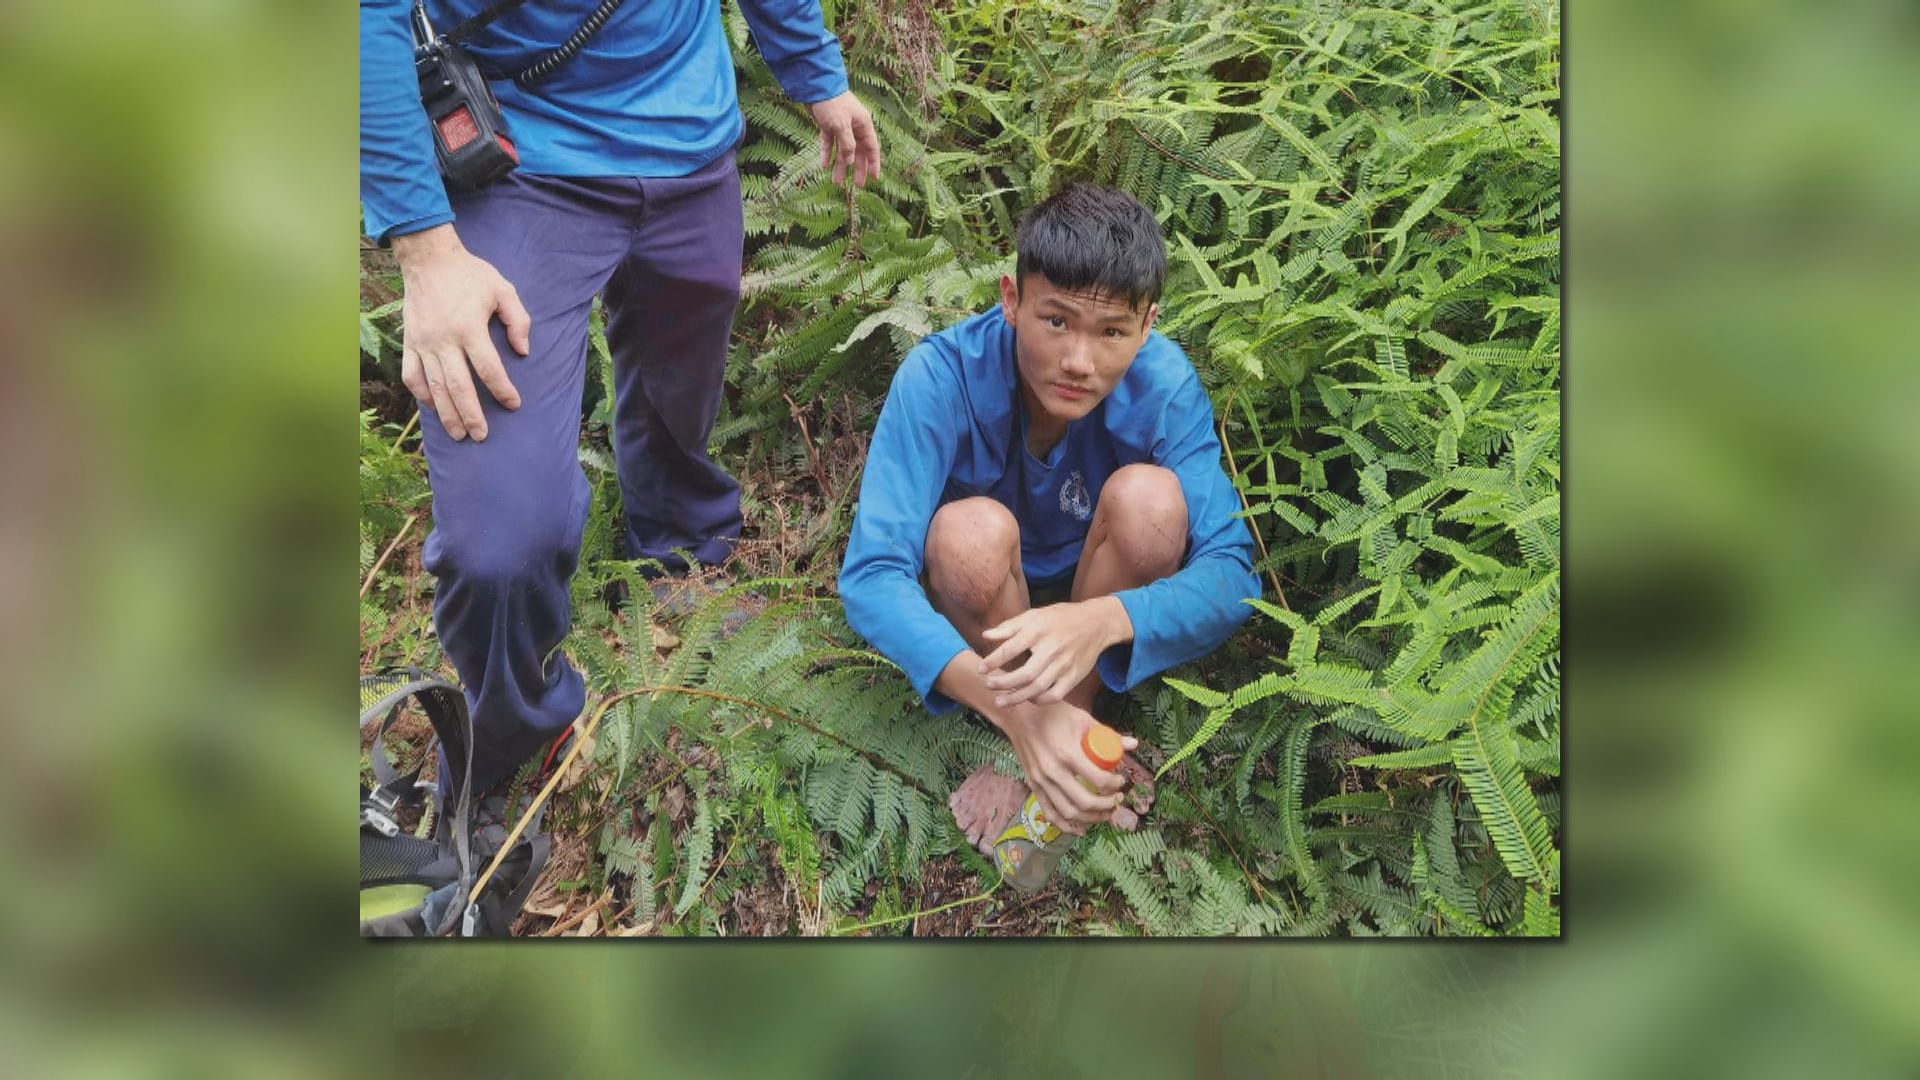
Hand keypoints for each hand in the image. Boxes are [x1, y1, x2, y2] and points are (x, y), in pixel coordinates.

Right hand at [393, 224, 531, 441]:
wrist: (429, 259)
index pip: (489, 369)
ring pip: (434, 387)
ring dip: (447, 414)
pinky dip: (421, 394)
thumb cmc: (470, 274)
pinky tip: (434, 407)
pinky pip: (412, 375)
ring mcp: (423, 343)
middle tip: (481, 436)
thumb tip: (523, 351)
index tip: (514, 404)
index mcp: (469, 328)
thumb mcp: (503, 289)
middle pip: (459, 387)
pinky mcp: (409, 342)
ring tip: (459, 434)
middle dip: (472, 415)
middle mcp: (444, 340)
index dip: (503, 390)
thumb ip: (519, 321)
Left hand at [804, 91, 881, 186]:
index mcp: (863, 125)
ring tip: (836, 181)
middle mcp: (854, 127)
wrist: (815, 87)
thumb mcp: (841, 125)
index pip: (872, 148)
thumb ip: (847, 145)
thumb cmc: (832, 103)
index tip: (874, 179)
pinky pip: (829, 143)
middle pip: (858, 152)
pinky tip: (824, 165)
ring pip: (842, 150)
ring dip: (840, 165)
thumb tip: (851, 161)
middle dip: (857, 169)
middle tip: (856, 186)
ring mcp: (840, 126)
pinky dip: (827, 153)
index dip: (873, 164)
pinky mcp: (828, 125)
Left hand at [979, 597, 1130, 707]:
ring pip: (1038, 688)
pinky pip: (1055, 695)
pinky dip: (1039, 701)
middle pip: (1024, 674)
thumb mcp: (1034, 615)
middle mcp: (1052, 649)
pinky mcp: (1074, 676)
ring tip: (1001, 701)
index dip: (993, 661)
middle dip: (1003, 683)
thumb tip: (985, 635)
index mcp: (1038, 631)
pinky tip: (1027, 699)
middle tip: (988, 685)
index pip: (1010, 649)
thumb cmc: (1060, 618)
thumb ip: (1009, 626)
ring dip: (1017, 697)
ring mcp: (1065, 665)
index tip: (981, 669)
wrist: (1096, 623)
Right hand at [997, 701, 1136, 835]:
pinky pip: (1050, 813)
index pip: (1098, 780)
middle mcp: (1053, 771)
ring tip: (1105, 813)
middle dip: (1107, 805)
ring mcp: (1041, 781)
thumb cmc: (1053, 714)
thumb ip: (1108, 734)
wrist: (1019, 715)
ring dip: (1091, 818)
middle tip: (1118, 799)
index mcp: (1068, 753)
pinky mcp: (1033, 786)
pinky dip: (1066, 826)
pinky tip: (1080, 829)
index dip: (1115, 784)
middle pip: (1085, 801)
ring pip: (1069, 812)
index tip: (1121, 781)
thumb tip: (1134, 745)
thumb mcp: (1082, 718)